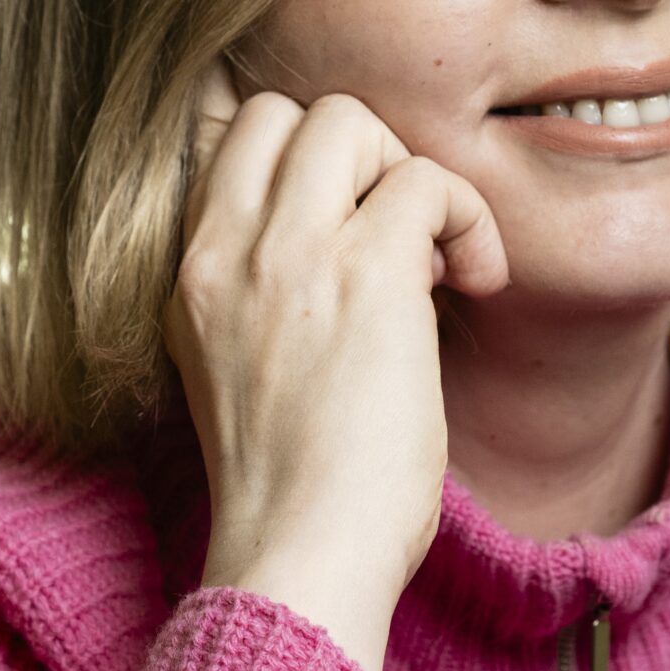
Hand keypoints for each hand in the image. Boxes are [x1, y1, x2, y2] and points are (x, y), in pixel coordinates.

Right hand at [161, 54, 508, 670]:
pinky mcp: (367, 272)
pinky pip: (429, 180)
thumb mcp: (238, 370)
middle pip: (287, 111)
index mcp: (190, 273)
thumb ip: (262, 294)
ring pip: (350, 120)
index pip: (222, 135)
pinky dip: (469, 219)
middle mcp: (225, 249)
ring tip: (435, 264)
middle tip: (397, 243)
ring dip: (409, 177)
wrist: (298, 558)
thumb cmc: (291, 490)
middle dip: (357, 159)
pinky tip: (479, 283)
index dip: (300, 162)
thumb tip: (346, 240)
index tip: (348, 228)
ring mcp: (289, 254)